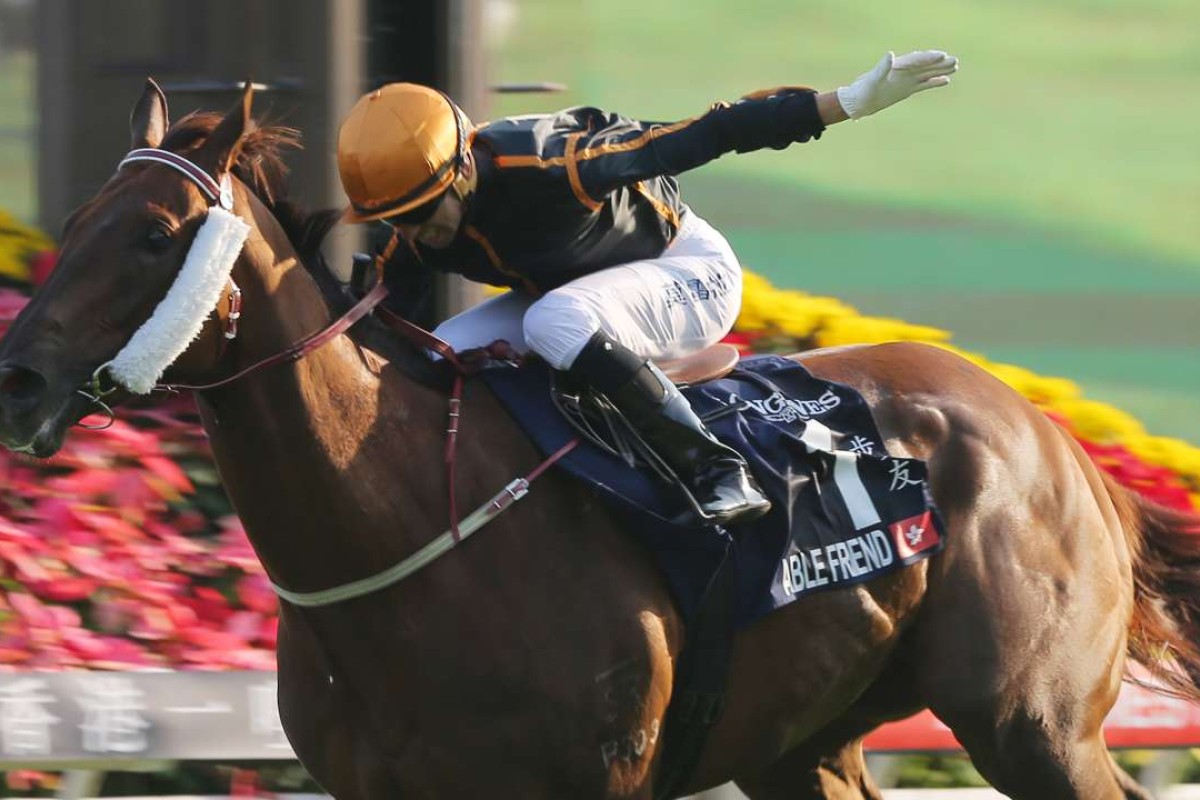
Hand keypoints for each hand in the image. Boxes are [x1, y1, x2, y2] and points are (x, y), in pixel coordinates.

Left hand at [835, 50, 958, 119]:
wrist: (858, 102)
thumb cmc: (863, 91)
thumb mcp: (872, 79)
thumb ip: (882, 67)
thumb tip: (890, 54)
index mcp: (897, 67)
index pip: (916, 60)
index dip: (928, 58)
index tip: (942, 56)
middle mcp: (903, 72)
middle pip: (925, 65)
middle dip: (939, 62)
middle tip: (955, 60)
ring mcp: (906, 80)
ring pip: (927, 73)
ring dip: (940, 70)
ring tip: (956, 66)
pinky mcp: (906, 90)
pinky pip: (923, 84)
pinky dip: (934, 82)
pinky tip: (946, 80)